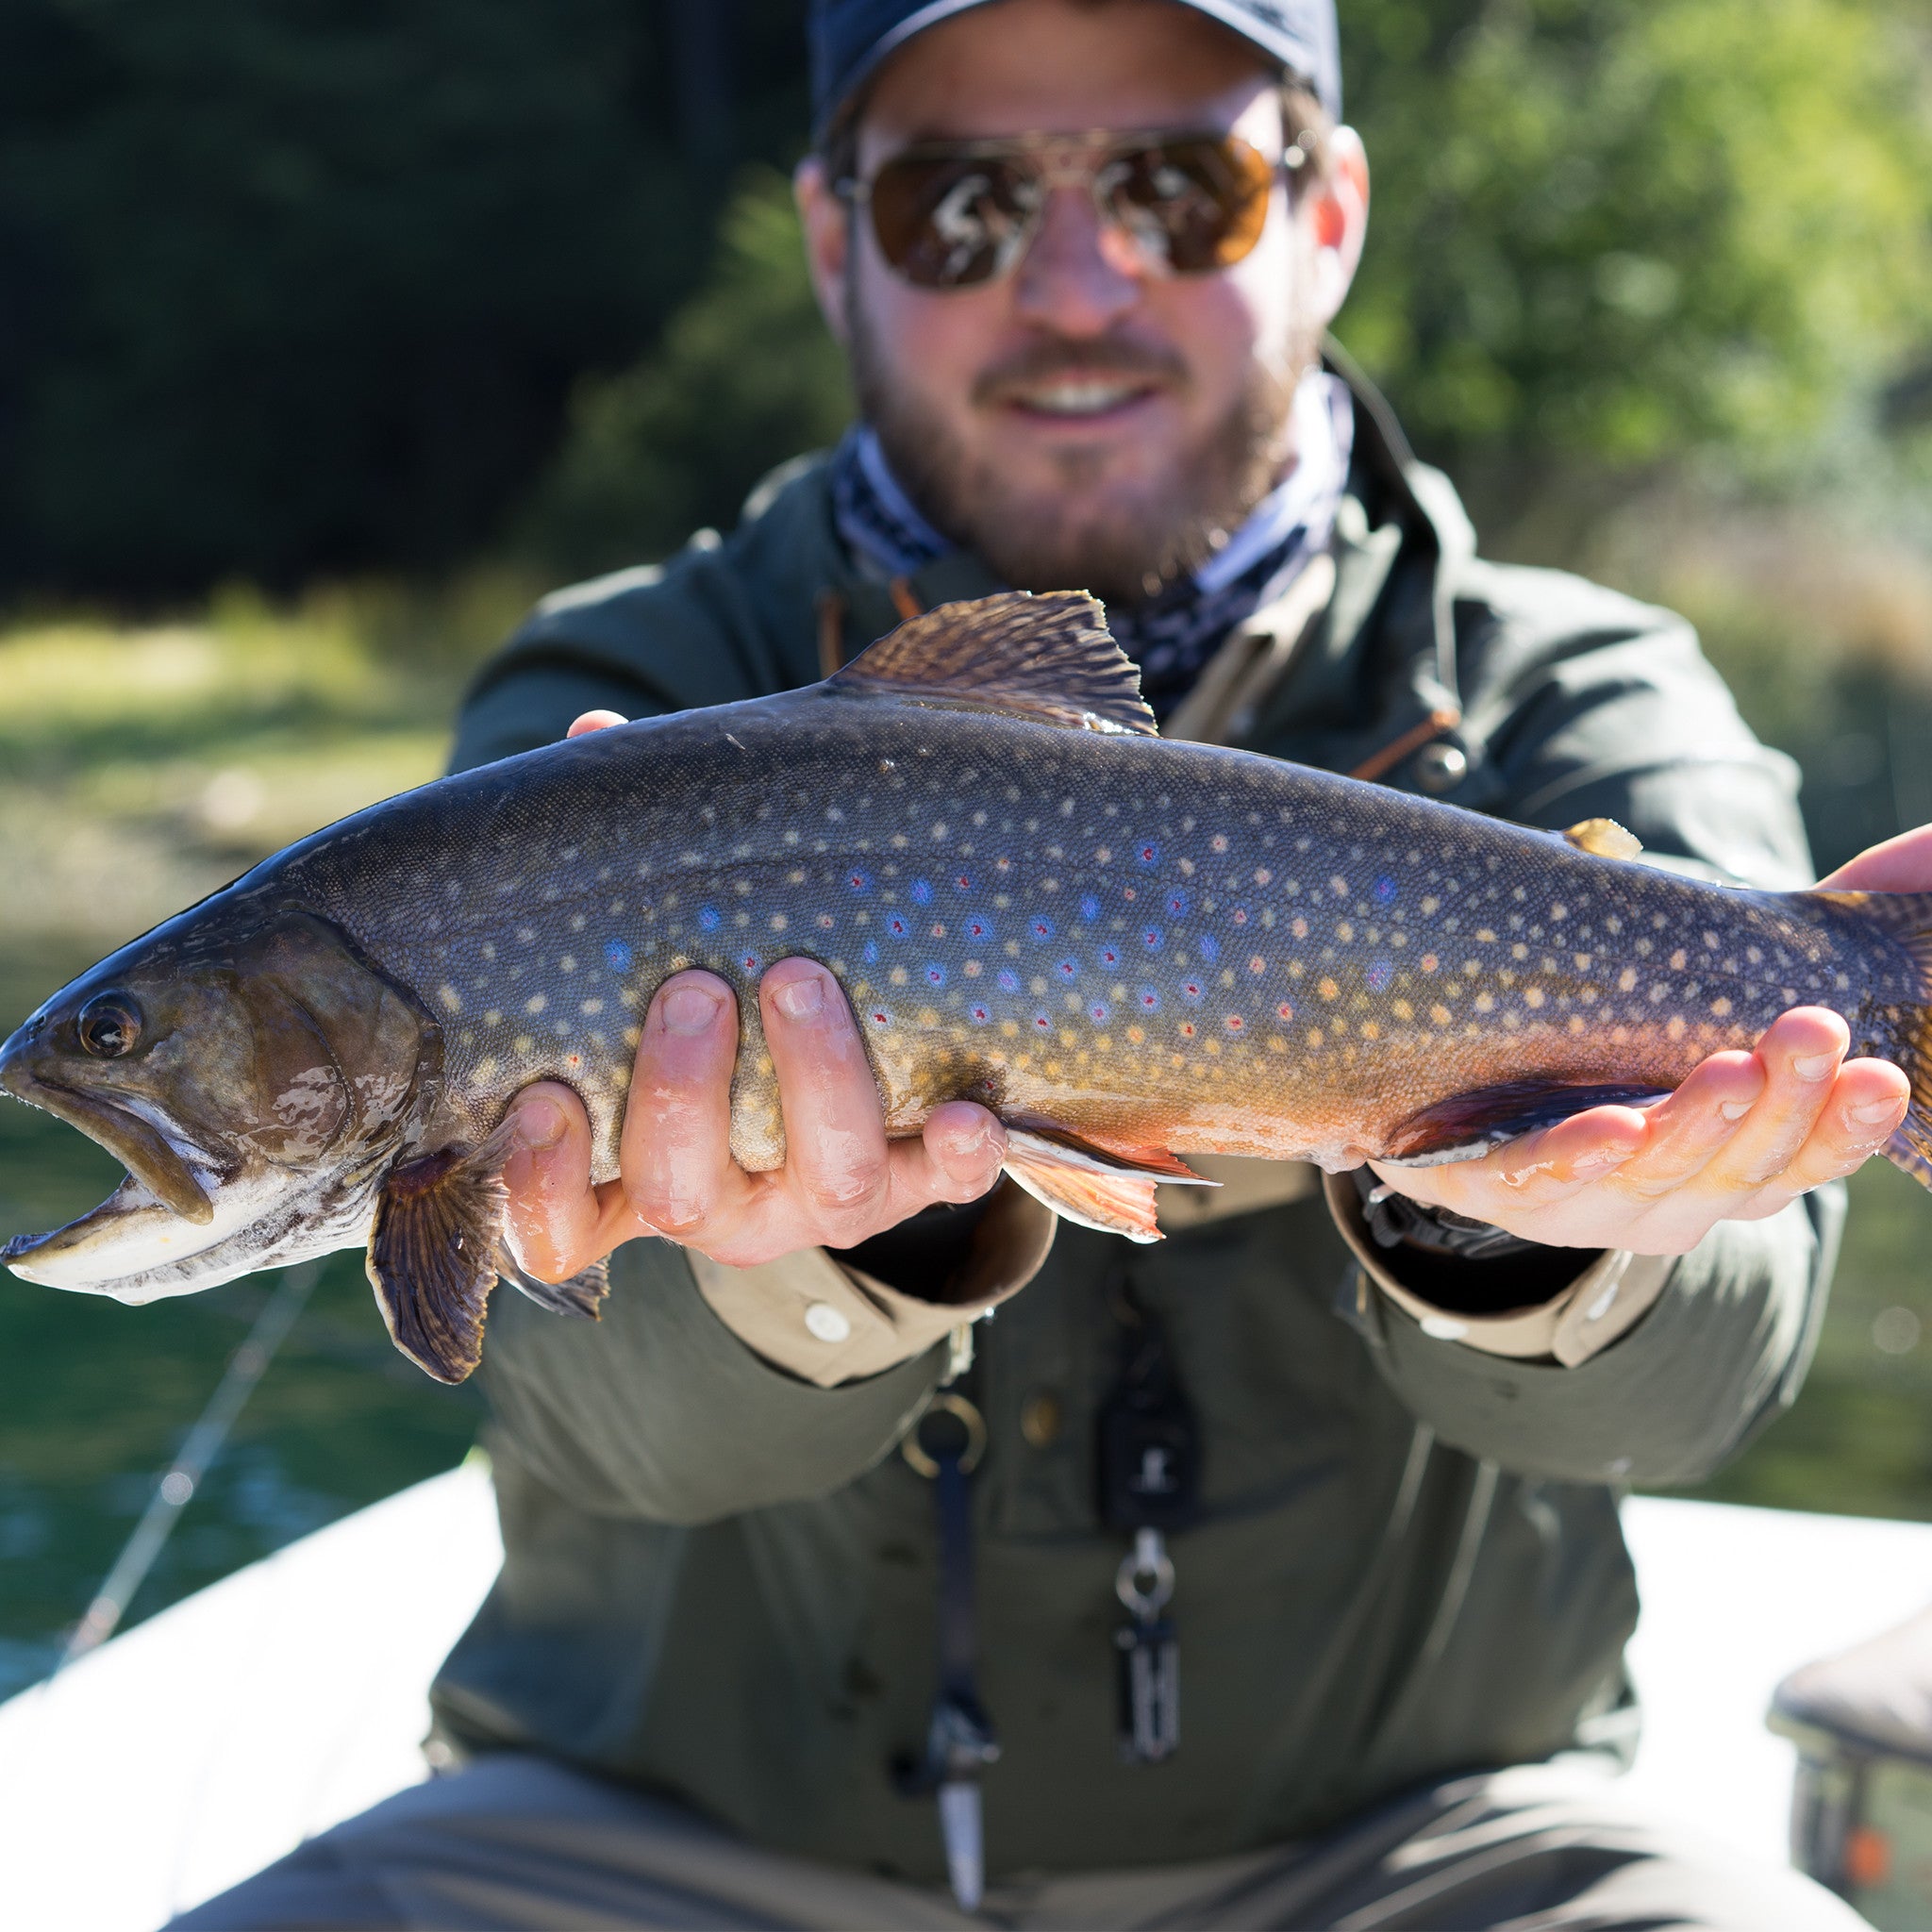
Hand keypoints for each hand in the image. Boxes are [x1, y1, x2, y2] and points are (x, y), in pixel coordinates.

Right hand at [496, 710, 1006, 1280]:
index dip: (539, 1181)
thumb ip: (622, 865)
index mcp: (624, 1172)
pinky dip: (960, 1154)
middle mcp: (721, 1206)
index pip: (553, 1228)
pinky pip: (945, 1188)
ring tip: (798, 975)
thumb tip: (593, 738)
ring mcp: (819, 1202)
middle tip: (692, 988)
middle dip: (681, 1095)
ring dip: (813, 1082)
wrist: (852, 1060)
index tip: (543, 1096)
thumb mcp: (658, 944)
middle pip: (681, 1193)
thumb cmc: (715, 992)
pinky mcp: (915, 1183)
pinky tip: (969, 1109)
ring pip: (821, 1184)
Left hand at [1370, 824, 1931, 1254]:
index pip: (1808, 1156)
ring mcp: (1587, 1204)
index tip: (1880, 1071)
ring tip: (1728, 1073)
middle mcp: (1673, 1198)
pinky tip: (1610, 1127)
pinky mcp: (1498, 1188)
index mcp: (1737, 1167)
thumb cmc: (1619, 1046)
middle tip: (1810, 1032)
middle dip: (1781, 1102)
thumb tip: (1931, 851)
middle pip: (1740, 1166)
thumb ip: (1808, 939)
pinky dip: (1577, 1156)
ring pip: (1651, 1175)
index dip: (1846, 1125)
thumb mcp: (1709, 998)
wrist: (1468, 1107)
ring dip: (1694, 1127)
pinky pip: (1534, 1178)